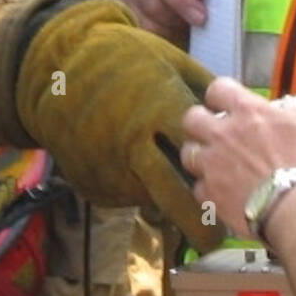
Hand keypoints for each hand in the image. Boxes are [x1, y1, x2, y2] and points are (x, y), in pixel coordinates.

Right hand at [16, 0, 226, 252]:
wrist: (56, 67)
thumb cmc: (121, 57)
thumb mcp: (168, 60)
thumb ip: (202, 88)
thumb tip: (233, 112)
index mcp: (160, 110)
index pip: (201, 154)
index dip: (222, 176)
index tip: (238, 194)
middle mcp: (135, 143)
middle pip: (173, 196)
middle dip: (197, 225)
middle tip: (212, 239)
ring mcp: (108, 164)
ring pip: (148, 197)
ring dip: (161, 197)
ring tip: (167, 183)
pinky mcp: (90, 181)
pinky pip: (123, 193)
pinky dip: (134, 187)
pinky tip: (133, 166)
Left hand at [181, 78, 295, 238]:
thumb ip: (291, 115)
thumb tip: (283, 112)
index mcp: (248, 112)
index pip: (219, 89)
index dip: (221, 95)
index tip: (227, 104)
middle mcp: (222, 134)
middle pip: (191, 118)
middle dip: (200, 123)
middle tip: (215, 133)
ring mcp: (212, 166)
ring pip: (188, 154)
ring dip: (200, 157)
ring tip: (215, 166)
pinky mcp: (210, 196)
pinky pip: (199, 189)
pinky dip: (209, 191)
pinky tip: (222, 195)